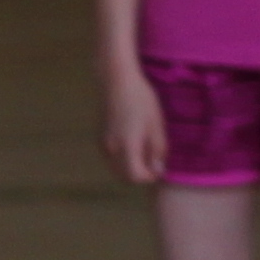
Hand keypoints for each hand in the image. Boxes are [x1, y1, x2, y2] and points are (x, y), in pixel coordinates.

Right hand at [98, 66, 165, 181]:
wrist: (116, 82)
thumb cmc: (141, 99)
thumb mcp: (156, 124)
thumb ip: (158, 149)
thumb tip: (158, 170)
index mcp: (128, 146)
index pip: (136, 176)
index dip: (149, 177)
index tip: (159, 170)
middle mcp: (112, 150)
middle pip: (125, 176)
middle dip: (140, 175)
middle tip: (153, 163)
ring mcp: (104, 145)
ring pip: (117, 168)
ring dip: (130, 168)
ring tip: (144, 152)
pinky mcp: (100, 139)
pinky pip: (112, 158)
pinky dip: (122, 159)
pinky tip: (132, 144)